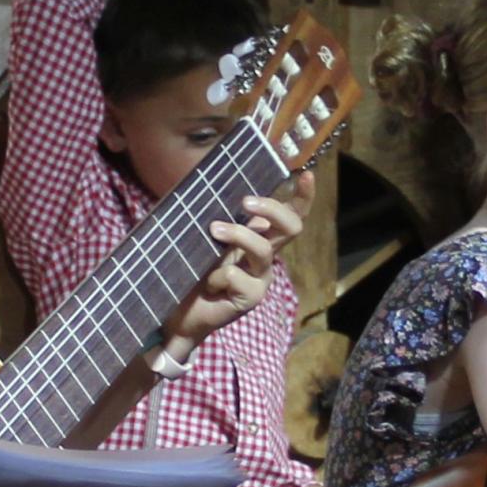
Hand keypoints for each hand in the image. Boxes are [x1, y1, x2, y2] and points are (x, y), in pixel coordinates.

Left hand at [163, 194, 297, 346]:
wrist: (180, 312)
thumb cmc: (191, 271)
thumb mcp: (203, 239)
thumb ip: (214, 219)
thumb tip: (206, 187)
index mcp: (259, 238)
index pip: (290, 216)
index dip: (303, 197)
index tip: (306, 175)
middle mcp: (265, 256)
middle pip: (291, 227)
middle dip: (272, 208)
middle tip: (245, 202)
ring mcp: (261, 278)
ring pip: (262, 249)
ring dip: (237, 234)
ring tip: (213, 230)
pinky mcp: (252, 297)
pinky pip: (235, 275)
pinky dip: (215, 276)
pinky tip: (207, 285)